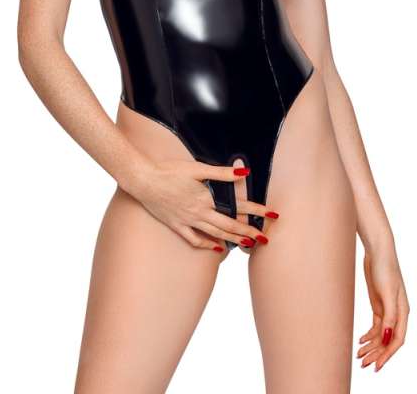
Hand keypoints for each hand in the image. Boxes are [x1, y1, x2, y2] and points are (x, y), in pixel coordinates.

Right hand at [127, 157, 273, 250]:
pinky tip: (216, 248)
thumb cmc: (169, 170)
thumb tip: (244, 172)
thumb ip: (222, 172)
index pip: (238, 206)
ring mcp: (188, 221)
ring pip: (215, 234)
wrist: (143, 180)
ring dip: (233, 240)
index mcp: (208, 198)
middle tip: (265, 238)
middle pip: (230, 225)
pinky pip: (194, 239)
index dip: (256, 210)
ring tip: (248, 245)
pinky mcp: (176, 225)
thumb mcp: (198, 168)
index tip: (273, 215)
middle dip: (249, 232)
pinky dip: (207, 245)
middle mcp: (200, 213)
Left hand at [356, 244, 409, 371]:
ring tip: (359, 356)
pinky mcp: (379, 304)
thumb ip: (389, 316)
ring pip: (381, 334)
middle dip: (377, 353)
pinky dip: (369, 335)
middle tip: (364, 364)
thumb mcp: (386, 292)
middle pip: (388, 340)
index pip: (397, 340)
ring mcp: (388, 309)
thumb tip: (389, 339)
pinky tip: (361, 341)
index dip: (388, 355)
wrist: (377, 250)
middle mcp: (397, 313)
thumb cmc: (385, 268)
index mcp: (403, 312)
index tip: (377, 366)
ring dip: (372, 346)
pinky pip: (376, 326)